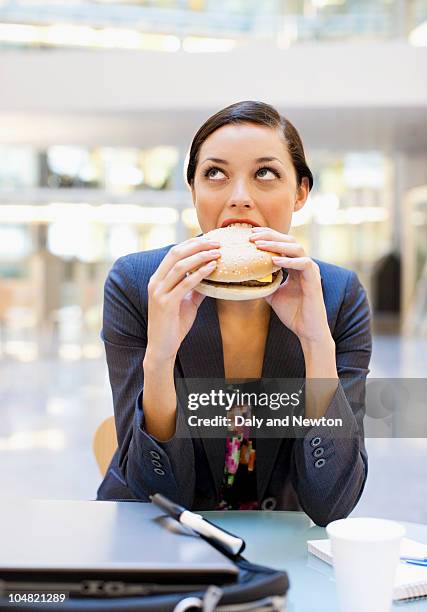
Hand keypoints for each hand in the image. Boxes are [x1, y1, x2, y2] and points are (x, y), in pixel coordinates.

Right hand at [146, 236, 220, 361]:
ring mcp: (159, 292)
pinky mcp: (165, 303)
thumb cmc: (174, 325)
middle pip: (176, 253)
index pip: (174, 252)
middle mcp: (155, 282)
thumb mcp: (186, 302)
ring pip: (180, 266)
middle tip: (216, 243)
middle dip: (197, 245)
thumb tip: (211, 276)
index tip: (210, 240)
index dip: (192, 243)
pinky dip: (200, 273)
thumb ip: (196, 288)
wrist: (162, 348)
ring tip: (217, 253)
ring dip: (201, 256)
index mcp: (158, 279)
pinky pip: (185, 284)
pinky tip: (212, 268)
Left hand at [249, 227, 330, 343]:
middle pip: (288, 241)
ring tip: (259, 245)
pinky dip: (288, 260)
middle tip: (252, 235)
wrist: (306, 329)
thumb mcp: (273, 295)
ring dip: (277, 244)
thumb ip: (264, 283)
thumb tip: (246, 277)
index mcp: (295, 265)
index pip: (282, 244)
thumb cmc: (292, 313)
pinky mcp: (314, 279)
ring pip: (296, 248)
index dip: (267, 237)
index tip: (250, 235)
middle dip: (270, 236)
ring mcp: (310, 270)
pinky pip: (304, 263)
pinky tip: (273, 260)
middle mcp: (304, 264)